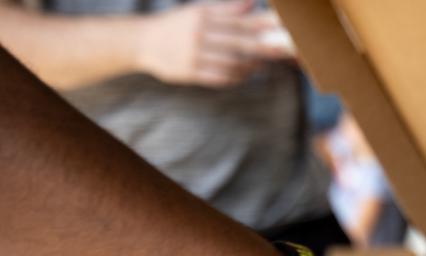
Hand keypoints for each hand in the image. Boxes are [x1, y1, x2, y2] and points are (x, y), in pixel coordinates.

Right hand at [136, 1, 291, 88]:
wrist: (143, 42)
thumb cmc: (176, 25)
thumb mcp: (198, 11)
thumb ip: (226, 9)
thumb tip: (253, 3)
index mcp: (201, 16)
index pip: (237, 21)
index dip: (260, 25)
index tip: (280, 28)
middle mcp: (198, 35)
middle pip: (238, 42)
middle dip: (263, 46)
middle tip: (282, 50)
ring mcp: (194, 56)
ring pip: (232, 63)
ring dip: (251, 64)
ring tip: (262, 62)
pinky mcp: (191, 74)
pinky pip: (220, 78)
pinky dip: (237, 76)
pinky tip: (245, 72)